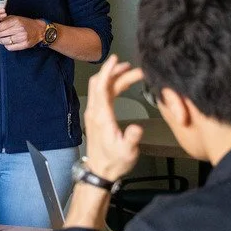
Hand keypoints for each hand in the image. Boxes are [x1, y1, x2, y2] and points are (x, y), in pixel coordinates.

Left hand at [0, 15, 41, 50]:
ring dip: (1, 40)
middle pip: (0, 34)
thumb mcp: (15, 18)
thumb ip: (4, 20)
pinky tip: (8, 42)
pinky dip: (7, 45)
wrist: (38, 29)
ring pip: (4, 42)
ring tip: (2, 38)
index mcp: (16, 21)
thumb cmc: (24, 23)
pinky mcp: (24, 44)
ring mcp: (22, 37)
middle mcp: (19, 29)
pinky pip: (10, 47)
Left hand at [82, 56, 144, 180]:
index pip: (101, 87)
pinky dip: (112, 85)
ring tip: (130, 72)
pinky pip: (102, 94)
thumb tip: (137, 128)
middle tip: (132, 67)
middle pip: (101, 83)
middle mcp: (95, 112)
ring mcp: (94, 114)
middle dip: (114, 71)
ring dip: (114, 78)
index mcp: (101, 117)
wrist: (100, 171)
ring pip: (102, 88)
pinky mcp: (96, 116)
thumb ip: (132, 138)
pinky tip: (122, 85)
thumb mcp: (127, 152)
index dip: (107, 71)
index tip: (115, 59)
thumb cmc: (113, 162)